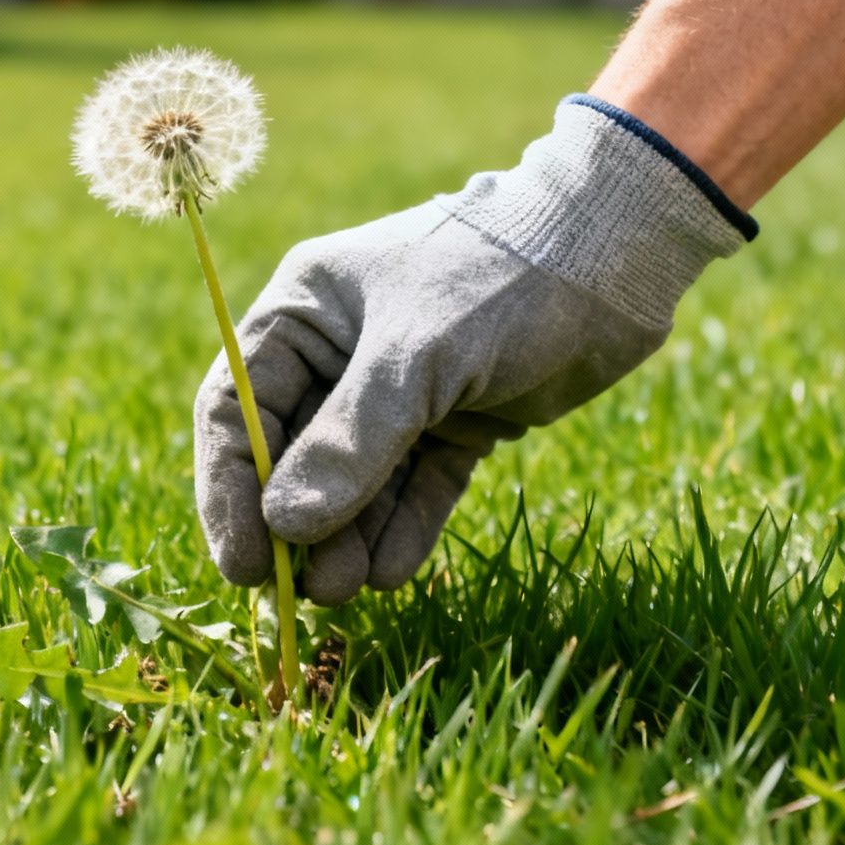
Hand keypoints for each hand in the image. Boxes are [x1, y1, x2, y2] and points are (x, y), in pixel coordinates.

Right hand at [193, 95, 755, 604]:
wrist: (615, 253)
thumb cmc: (500, 279)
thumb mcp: (417, 359)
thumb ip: (350, 443)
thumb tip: (286, 527)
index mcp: (307, 310)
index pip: (237, 407)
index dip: (228, 487)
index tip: (242, 561)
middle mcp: (342, 351)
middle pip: (292, 454)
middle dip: (295, 524)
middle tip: (299, 591)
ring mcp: (402, 389)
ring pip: (356, 480)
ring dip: (348, 537)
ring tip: (349, 590)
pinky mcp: (456, 419)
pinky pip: (417, 484)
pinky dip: (404, 527)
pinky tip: (394, 571)